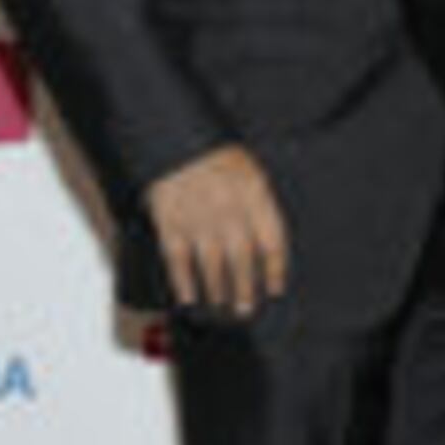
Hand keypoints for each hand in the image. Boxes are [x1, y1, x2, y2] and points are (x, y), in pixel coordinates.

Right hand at [143, 144, 289, 316]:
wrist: (174, 137)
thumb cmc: (214, 151)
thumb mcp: (250, 169)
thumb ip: (260, 203)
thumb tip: (267, 243)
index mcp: (254, 194)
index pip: (272, 240)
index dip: (275, 268)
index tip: (275, 288)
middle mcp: (229, 209)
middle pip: (243, 259)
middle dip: (246, 288)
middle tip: (246, 308)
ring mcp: (197, 217)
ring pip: (212, 263)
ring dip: (218, 289)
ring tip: (222, 305)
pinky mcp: (169, 221)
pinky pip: (177, 259)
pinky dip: (183, 281)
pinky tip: (189, 297)